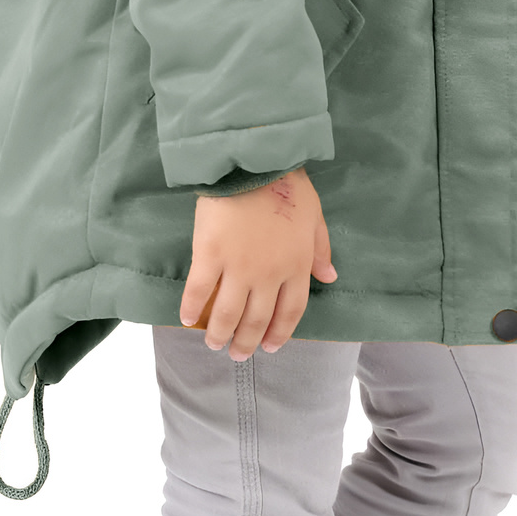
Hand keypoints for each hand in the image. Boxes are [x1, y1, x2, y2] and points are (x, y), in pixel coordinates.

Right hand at [180, 168, 337, 359]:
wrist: (255, 161)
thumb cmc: (287, 184)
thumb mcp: (315, 215)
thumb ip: (320, 249)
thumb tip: (329, 277)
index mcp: (297, 265)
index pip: (290, 312)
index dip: (279, 333)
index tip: (270, 346)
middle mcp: (269, 274)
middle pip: (257, 319)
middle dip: (247, 342)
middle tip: (237, 354)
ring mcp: (238, 267)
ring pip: (228, 314)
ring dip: (220, 334)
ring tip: (213, 343)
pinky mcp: (210, 255)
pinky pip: (198, 291)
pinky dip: (191, 309)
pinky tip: (186, 319)